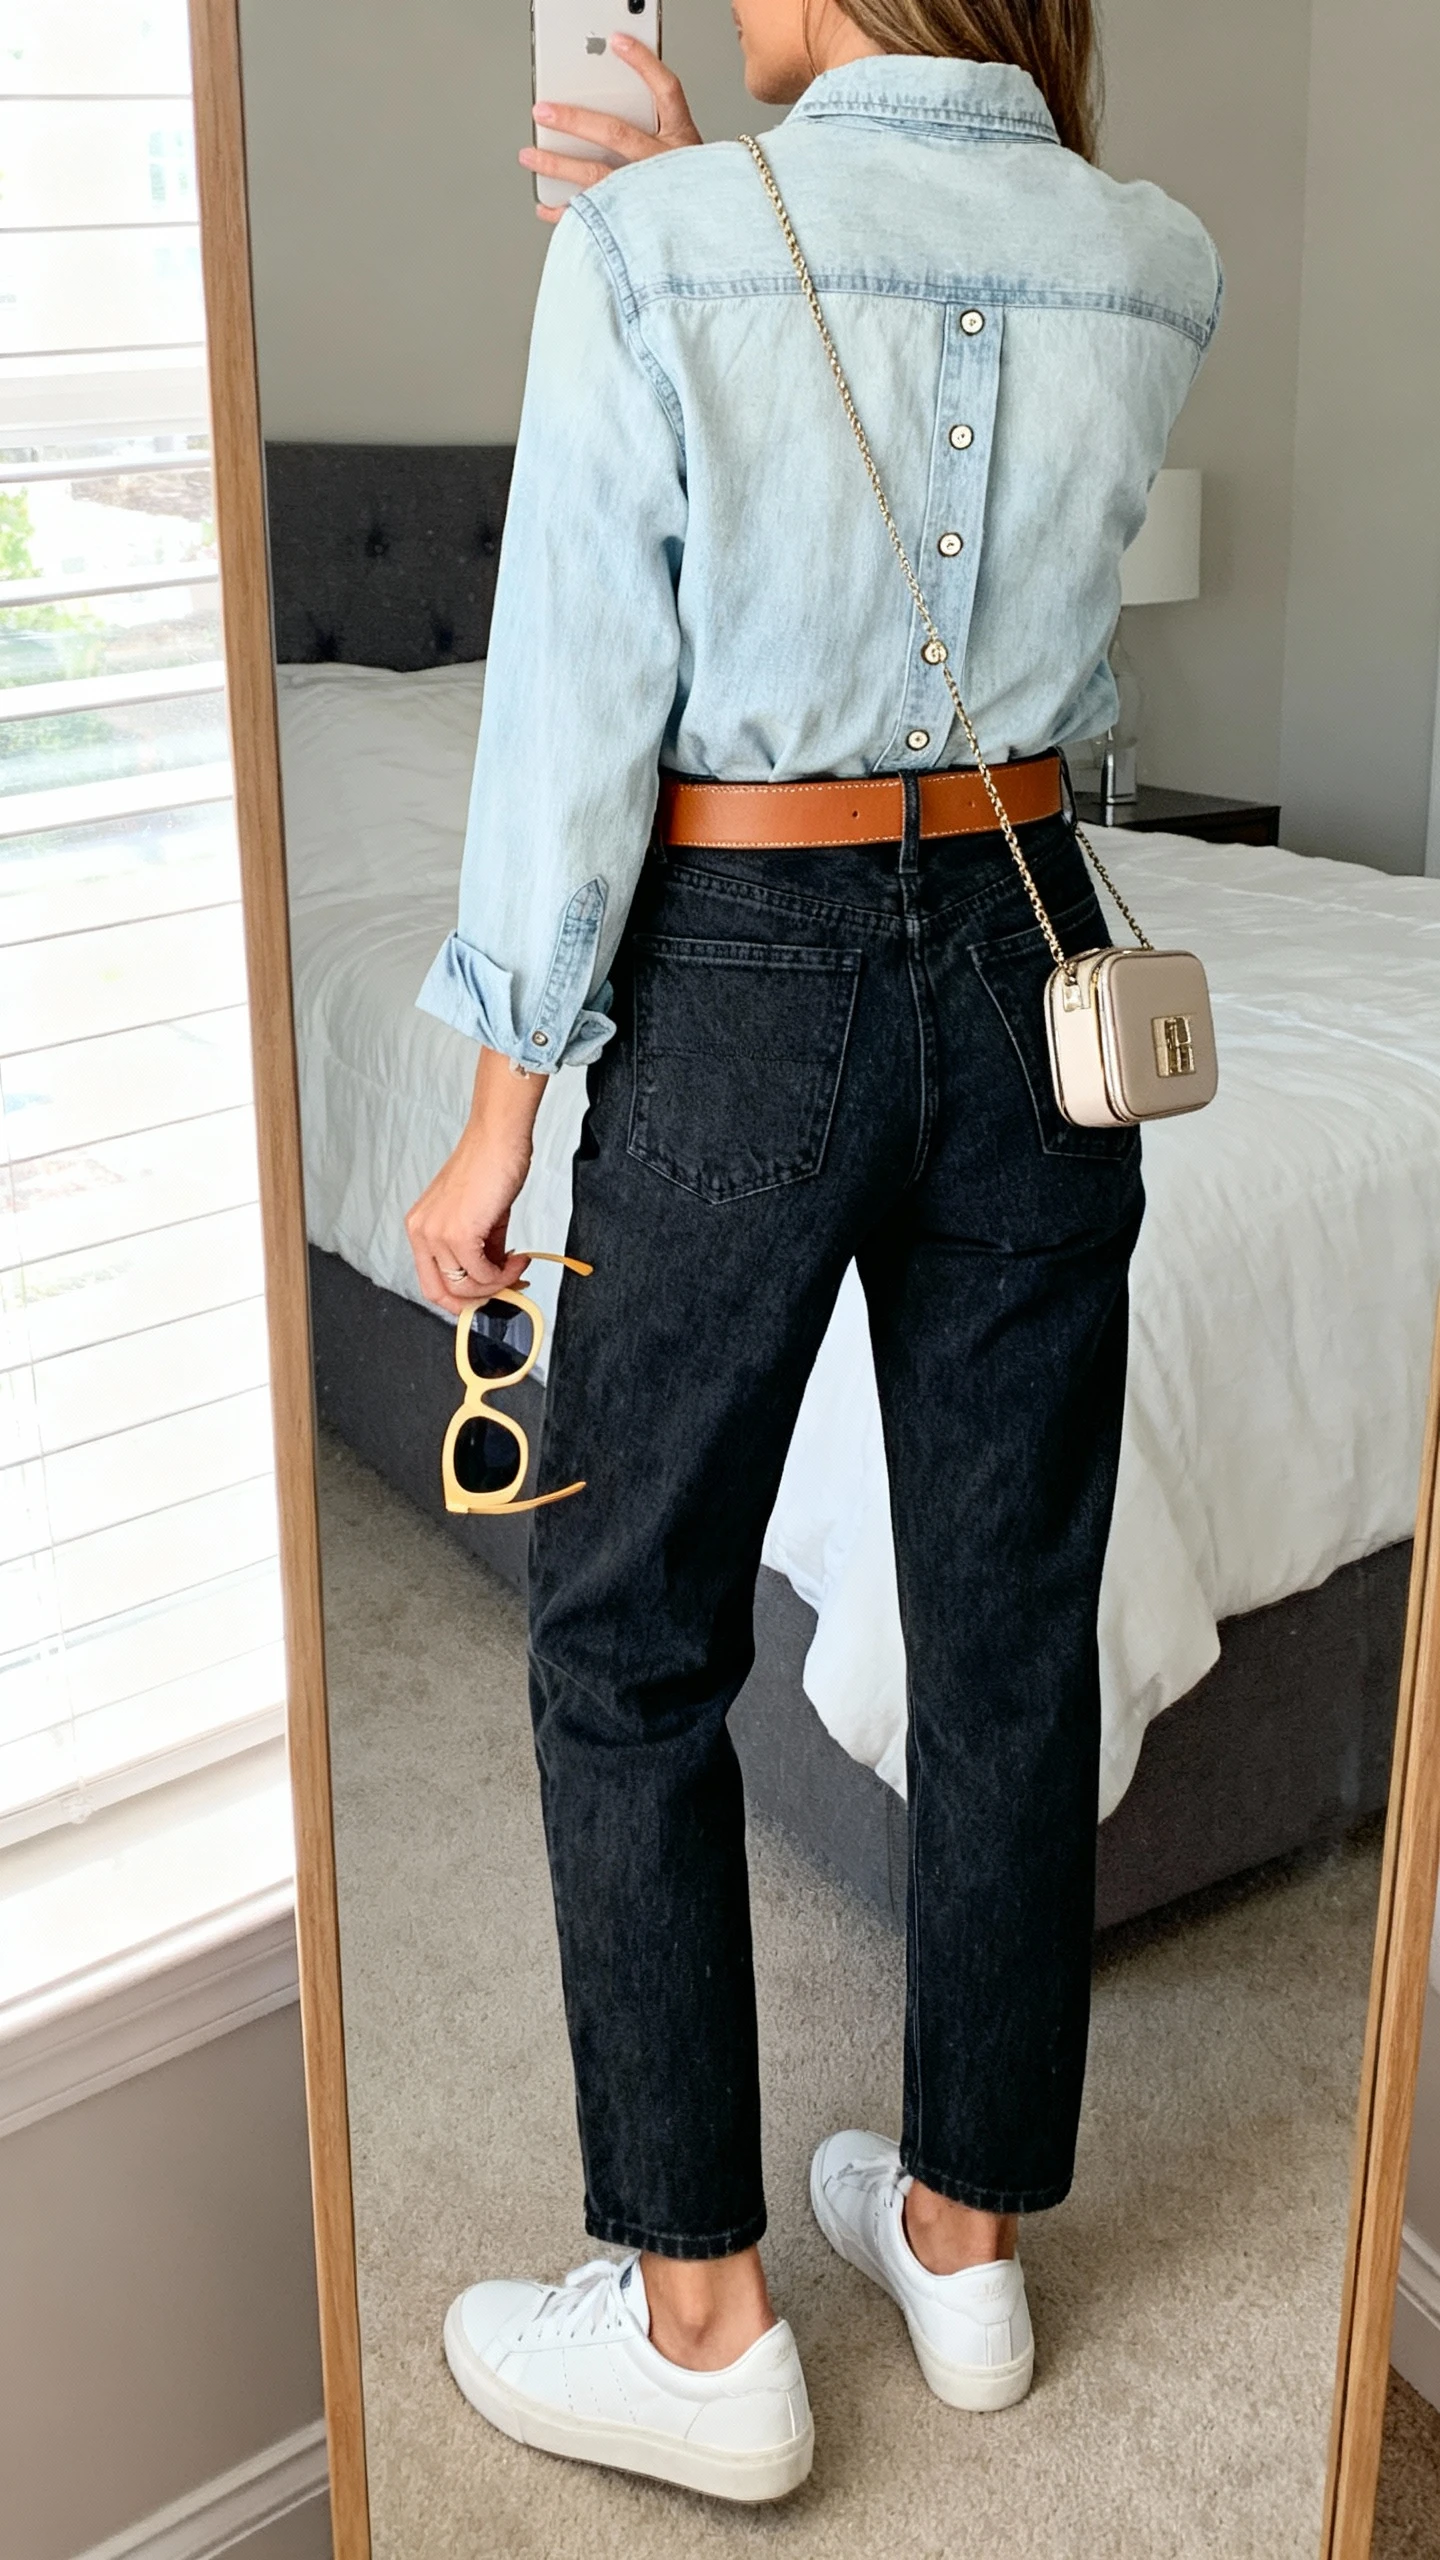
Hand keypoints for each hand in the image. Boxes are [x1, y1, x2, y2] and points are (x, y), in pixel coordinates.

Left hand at [405, 1050, 546, 1314]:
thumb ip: (481, 1250)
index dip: (460, 1298)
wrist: (499, 1139)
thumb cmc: (490, 1167)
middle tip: (506, 1287)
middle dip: (478, 1299)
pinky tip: (520, 1258)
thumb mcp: (479, 1218)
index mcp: (420, 1227)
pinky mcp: (458, 1234)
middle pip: (442, 1293)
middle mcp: (421, 1232)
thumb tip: (495, 1277)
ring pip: (465, 1287)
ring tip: (518, 1265)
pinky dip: (506, 1273)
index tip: (486, 1296)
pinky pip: (483, 1273)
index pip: (430, 1282)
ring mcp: (436, 1234)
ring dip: (498, 1283)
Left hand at [521, 35, 701, 223]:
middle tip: (542, 111)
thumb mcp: (687, 153)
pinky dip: (565, 212)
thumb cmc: (695, 193)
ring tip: (530, 156)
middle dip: (574, 120)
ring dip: (557, 165)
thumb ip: (656, 128)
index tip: (617, 41)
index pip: (666, 91)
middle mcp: (665, 167)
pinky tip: (545, 205)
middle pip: (615, 133)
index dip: (643, 64)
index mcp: (682, 141)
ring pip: (596, 176)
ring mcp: (648, 197)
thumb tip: (603, 113)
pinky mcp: (635, 225)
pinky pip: (593, 217)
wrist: (713, 236)